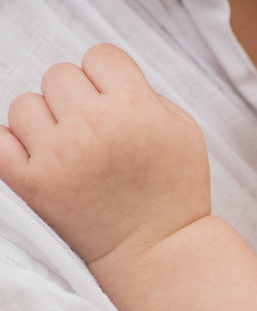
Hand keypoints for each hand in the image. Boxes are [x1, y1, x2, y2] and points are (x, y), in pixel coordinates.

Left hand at [0, 44, 209, 271]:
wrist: (158, 254)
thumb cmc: (173, 192)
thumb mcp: (185, 134)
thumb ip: (146, 92)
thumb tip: (99, 73)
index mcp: (136, 110)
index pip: (100, 56)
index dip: (110, 80)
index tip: (120, 110)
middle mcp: (95, 127)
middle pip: (59, 74)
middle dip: (77, 102)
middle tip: (98, 139)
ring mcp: (59, 156)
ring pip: (25, 104)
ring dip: (46, 125)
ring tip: (74, 157)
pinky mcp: (33, 183)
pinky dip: (13, 146)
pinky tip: (41, 161)